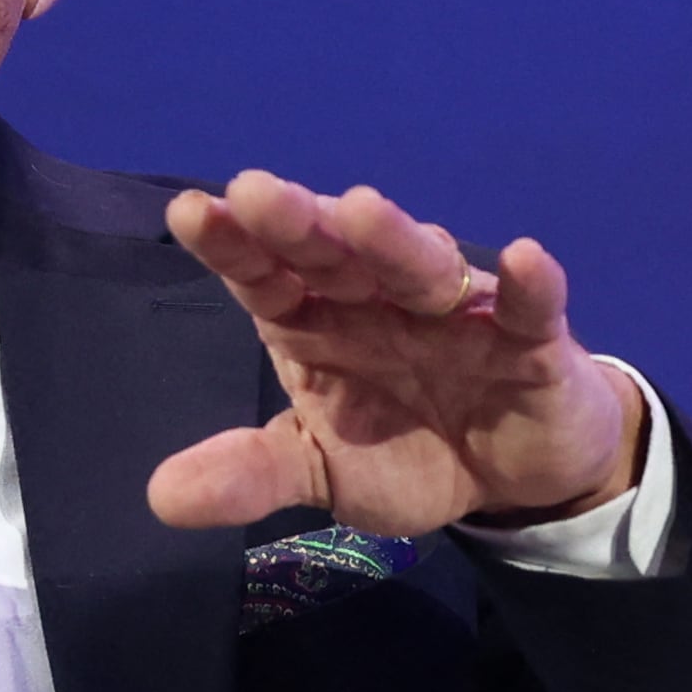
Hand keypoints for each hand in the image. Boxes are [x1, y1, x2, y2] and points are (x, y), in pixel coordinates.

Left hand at [150, 171, 646, 536]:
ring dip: (393, 240)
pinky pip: (531, 308)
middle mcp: (377, 299)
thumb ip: (251, 474)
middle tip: (258, 193)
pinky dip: (529, 286)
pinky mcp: (531, 340)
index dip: (230, 245)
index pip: (264, 275)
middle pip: (333, 254)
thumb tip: (160, 499)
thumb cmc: (405, 450)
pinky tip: (525, 259)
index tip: (191, 213)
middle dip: (297, 224)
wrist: (513, 478)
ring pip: (420, 266)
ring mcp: (454, 311)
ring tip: (360, 211)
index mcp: (314, 319)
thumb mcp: (320, 471)